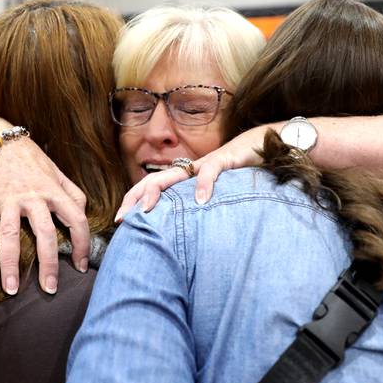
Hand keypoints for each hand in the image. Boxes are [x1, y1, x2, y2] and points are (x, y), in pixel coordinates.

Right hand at [0, 138, 89, 294]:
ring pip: (11, 236)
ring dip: (11, 265)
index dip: (82, 245)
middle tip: (50, 289)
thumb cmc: (33, 162)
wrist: (0, 140)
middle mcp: (33, 197)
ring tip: (11, 290)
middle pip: (45, 233)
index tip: (81, 267)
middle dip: (49, 264)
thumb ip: (74, 195)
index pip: (77, 220)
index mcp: (55, 192)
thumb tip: (83, 218)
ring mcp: (8, 200)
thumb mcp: (59, 175)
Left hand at [115, 125, 268, 220]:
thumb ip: (201, 211)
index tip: (120, 222)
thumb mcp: (218, 196)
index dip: (134, 201)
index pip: (152, 188)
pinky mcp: (225, 159)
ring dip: (156, 192)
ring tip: (144, 211)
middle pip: (153, 180)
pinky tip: (201, 201)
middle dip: (134, 198)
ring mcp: (205, 164)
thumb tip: (187, 239)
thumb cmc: (240, 173)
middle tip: (122, 219)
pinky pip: (211, 170)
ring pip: (173, 174)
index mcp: (186, 180)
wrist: (263, 144)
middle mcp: (190, 171)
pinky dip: (204, 185)